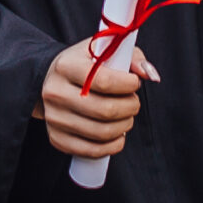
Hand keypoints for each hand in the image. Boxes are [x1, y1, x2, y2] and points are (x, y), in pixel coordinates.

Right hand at [33, 37, 157, 158]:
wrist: (52, 81)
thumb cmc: (85, 65)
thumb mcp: (105, 51)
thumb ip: (132, 58)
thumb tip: (150, 75)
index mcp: (66, 66)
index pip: (104, 81)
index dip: (128, 85)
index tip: (135, 83)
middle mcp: (55, 92)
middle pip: (105, 110)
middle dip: (130, 108)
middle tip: (133, 102)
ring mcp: (54, 118)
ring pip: (102, 132)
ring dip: (125, 126)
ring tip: (127, 116)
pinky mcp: (57, 138)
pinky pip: (92, 151)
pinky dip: (113, 145)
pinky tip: (118, 135)